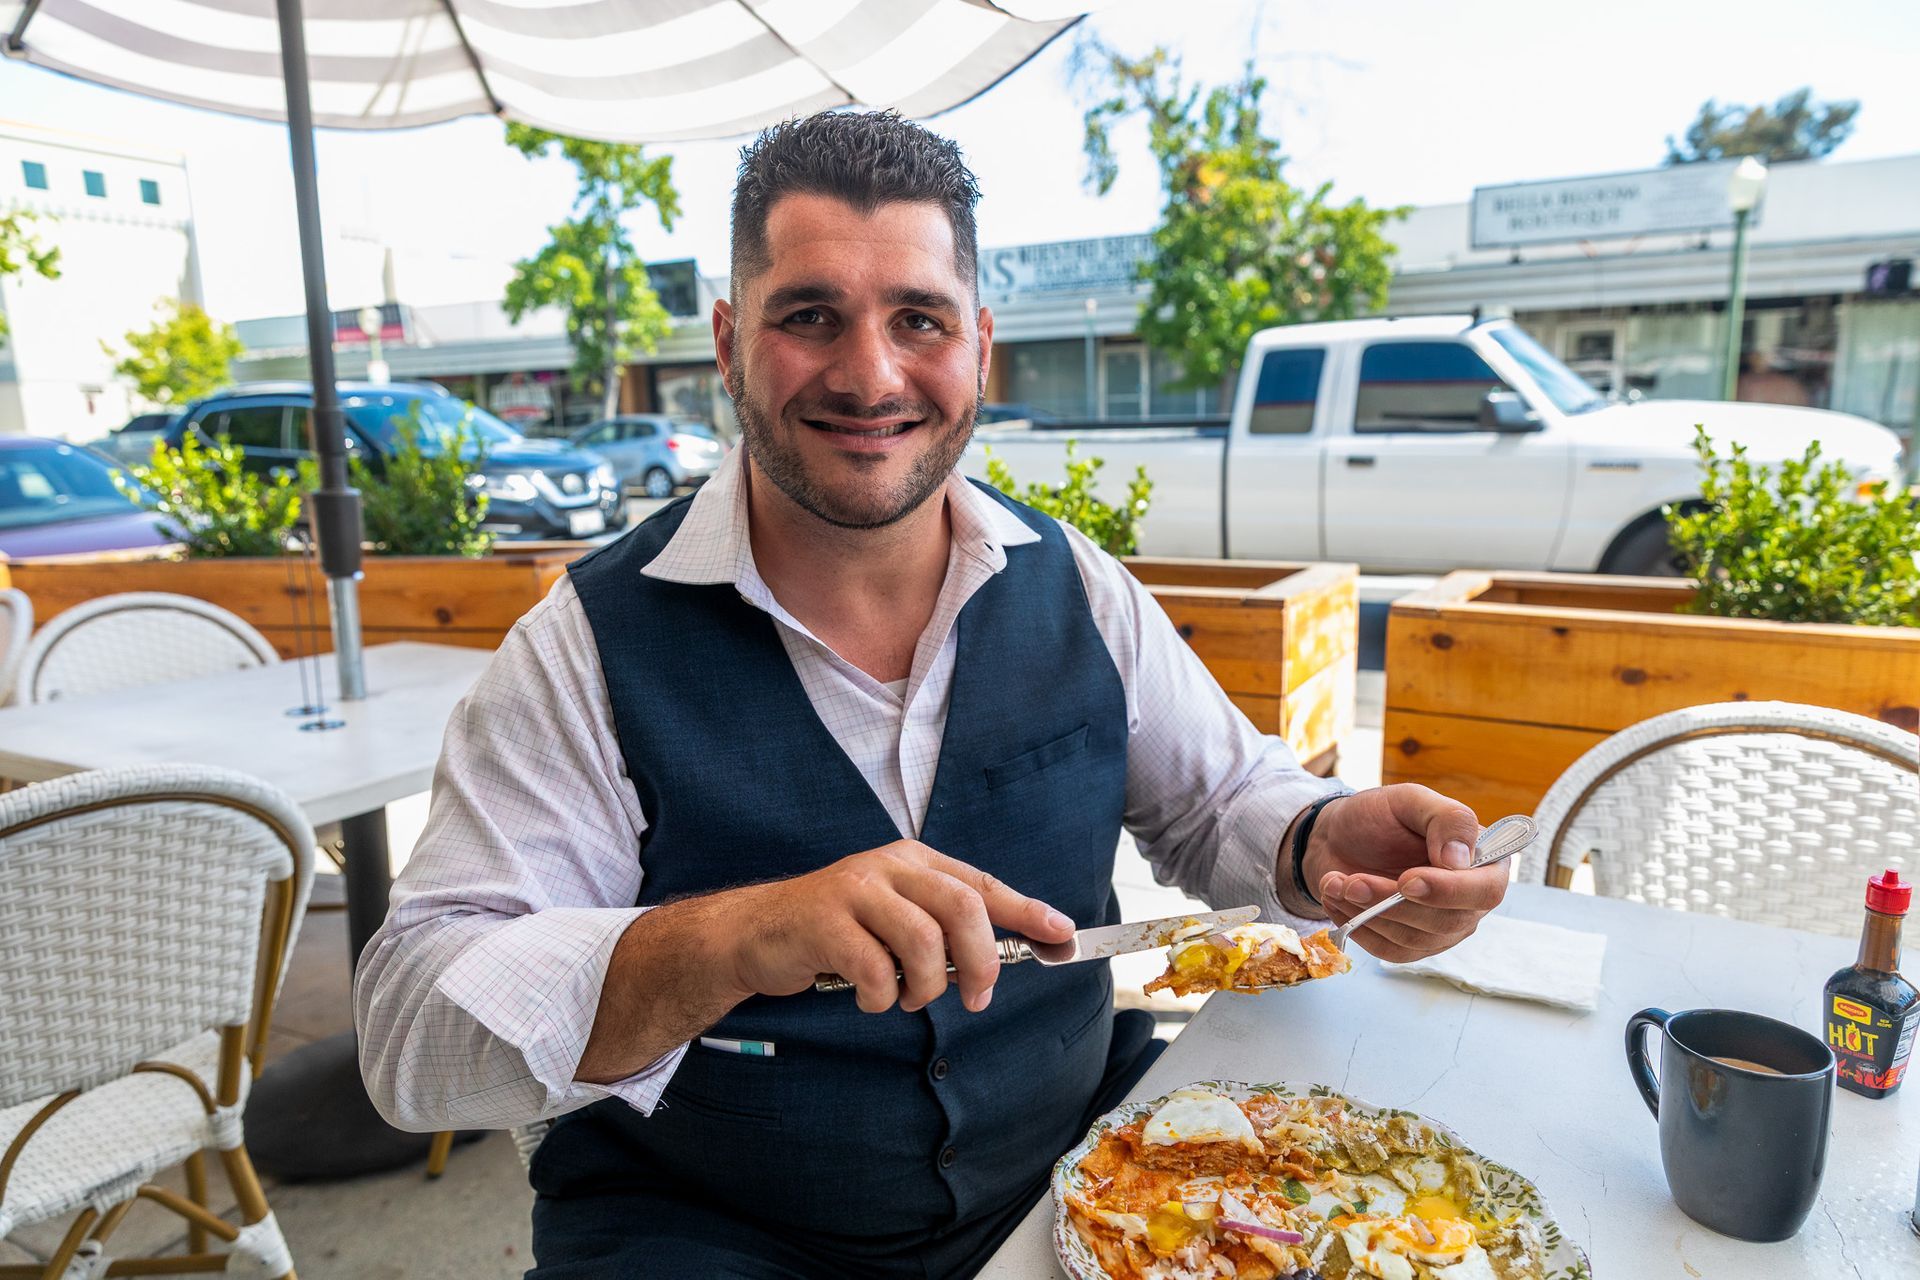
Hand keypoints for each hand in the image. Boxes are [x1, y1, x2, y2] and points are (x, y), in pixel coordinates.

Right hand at [722, 840, 1075, 1015]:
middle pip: (962, 908)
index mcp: (914, 862)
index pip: (981, 884)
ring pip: (923, 942)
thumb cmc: (836, 931)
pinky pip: (875, 970)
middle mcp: (889, 867)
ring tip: (905, 999)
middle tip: (977, 998)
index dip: (1027, 909)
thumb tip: (999, 960)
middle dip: (981, 961)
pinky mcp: (825, 921)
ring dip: (925, 987)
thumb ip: (939, 930)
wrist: (757, 932)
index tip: (1063, 934)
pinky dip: (880, 998)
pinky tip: (870, 998)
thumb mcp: (893, 917)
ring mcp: (856, 890)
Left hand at [1299, 785, 1505, 962]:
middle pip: (1446, 921)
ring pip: (1413, 939)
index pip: (1485, 890)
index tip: (1406, 881)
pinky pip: (1389, 952)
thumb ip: (1446, 819)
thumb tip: (1459, 860)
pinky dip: (1357, 927)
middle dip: (1391, 903)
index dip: (1448, 891)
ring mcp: (1443, 928)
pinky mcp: (1412, 946)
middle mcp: (1470, 901)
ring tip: (1337, 883)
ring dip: (1368, 913)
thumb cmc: (1380, 816)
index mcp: (1484, 862)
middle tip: (1353, 881)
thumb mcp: (1410, 800)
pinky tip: (1337, 899)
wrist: (1339, 838)